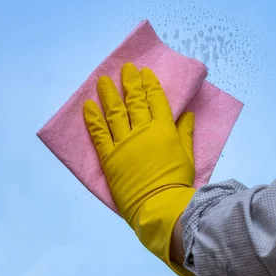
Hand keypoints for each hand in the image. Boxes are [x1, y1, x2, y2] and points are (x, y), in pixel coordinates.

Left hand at [83, 62, 196, 275]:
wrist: (161, 206)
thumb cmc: (178, 184)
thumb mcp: (187, 157)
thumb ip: (185, 134)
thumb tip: (187, 115)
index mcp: (164, 130)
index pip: (156, 100)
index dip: (150, 85)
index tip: (144, 73)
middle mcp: (143, 131)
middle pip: (134, 101)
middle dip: (130, 82)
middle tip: (126, 69)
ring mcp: (124, 143)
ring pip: (114, 112)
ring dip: (108, 94)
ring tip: (103, 80)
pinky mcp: (109, 157)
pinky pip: (98, 133)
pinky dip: (93, 118)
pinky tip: (88, 105)